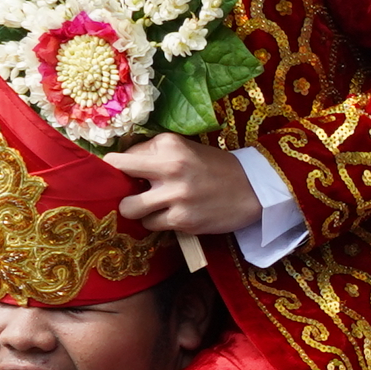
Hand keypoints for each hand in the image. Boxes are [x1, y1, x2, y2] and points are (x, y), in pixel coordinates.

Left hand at [105, 134, 263, 235]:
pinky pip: (151, 225)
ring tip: (152, 207)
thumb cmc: (215, 168)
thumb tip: (118, 166)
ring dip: (138, 210)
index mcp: (169, 144)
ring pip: (130, 208)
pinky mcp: (183, 219)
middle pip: (117, 175)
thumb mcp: (185, 149)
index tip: (122, 175)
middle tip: (128, 191)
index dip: (119, 168)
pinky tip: (173, 216)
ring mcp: (176, 195)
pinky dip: (158, 223)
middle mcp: (170, 166)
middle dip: (117, 186)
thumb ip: (154, 154)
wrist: (253, 189)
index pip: (123, 156)